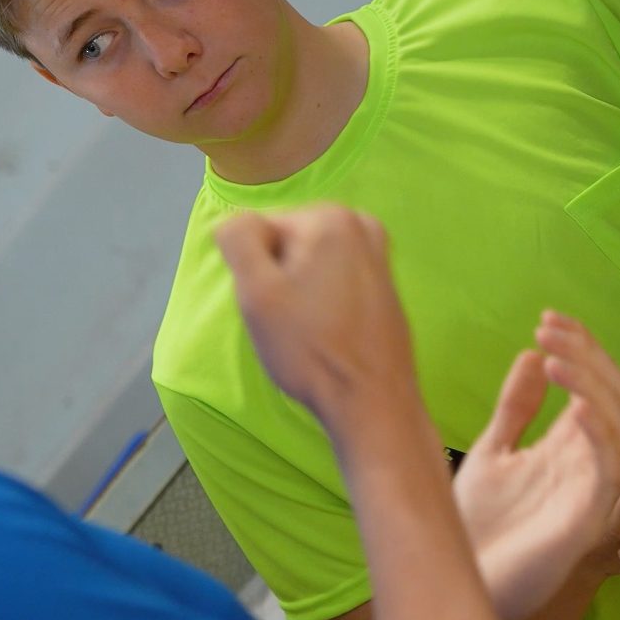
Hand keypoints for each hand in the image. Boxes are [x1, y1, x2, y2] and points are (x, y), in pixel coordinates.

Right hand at [216, 205, 416, 431]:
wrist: (371, 401)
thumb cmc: (311, 350)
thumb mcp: (256, 292)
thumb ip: (238, 240)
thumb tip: (235, 222)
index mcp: (330, 217)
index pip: (259, 232)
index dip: (256, 272)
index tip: (274, 305)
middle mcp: (360, 224)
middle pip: (286, 243)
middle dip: (279, 279)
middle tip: (289, 320)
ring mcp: (377, 252)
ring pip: (307, 264)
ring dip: (299, 292)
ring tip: (310, 327)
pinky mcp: (384, 281)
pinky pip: (332, 279)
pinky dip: (322, 301)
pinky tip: (328, 330)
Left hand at [452, 313, 619, 619]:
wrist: (459, 581)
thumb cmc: (475, 525)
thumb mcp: (492, 451)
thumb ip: (516, 408)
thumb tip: (532, 354)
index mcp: (565, 446)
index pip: (592, 385)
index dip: (578, 348)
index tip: (547, 319)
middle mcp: (585, 463)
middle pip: (613, 395)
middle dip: (586, 354)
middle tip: (548, 327)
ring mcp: (589, 490)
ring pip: (618, 424)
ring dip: (590, 383)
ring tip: (553, 356)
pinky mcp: (587, 519)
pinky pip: (610, 468)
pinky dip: (598, 430)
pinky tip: (575, 403)